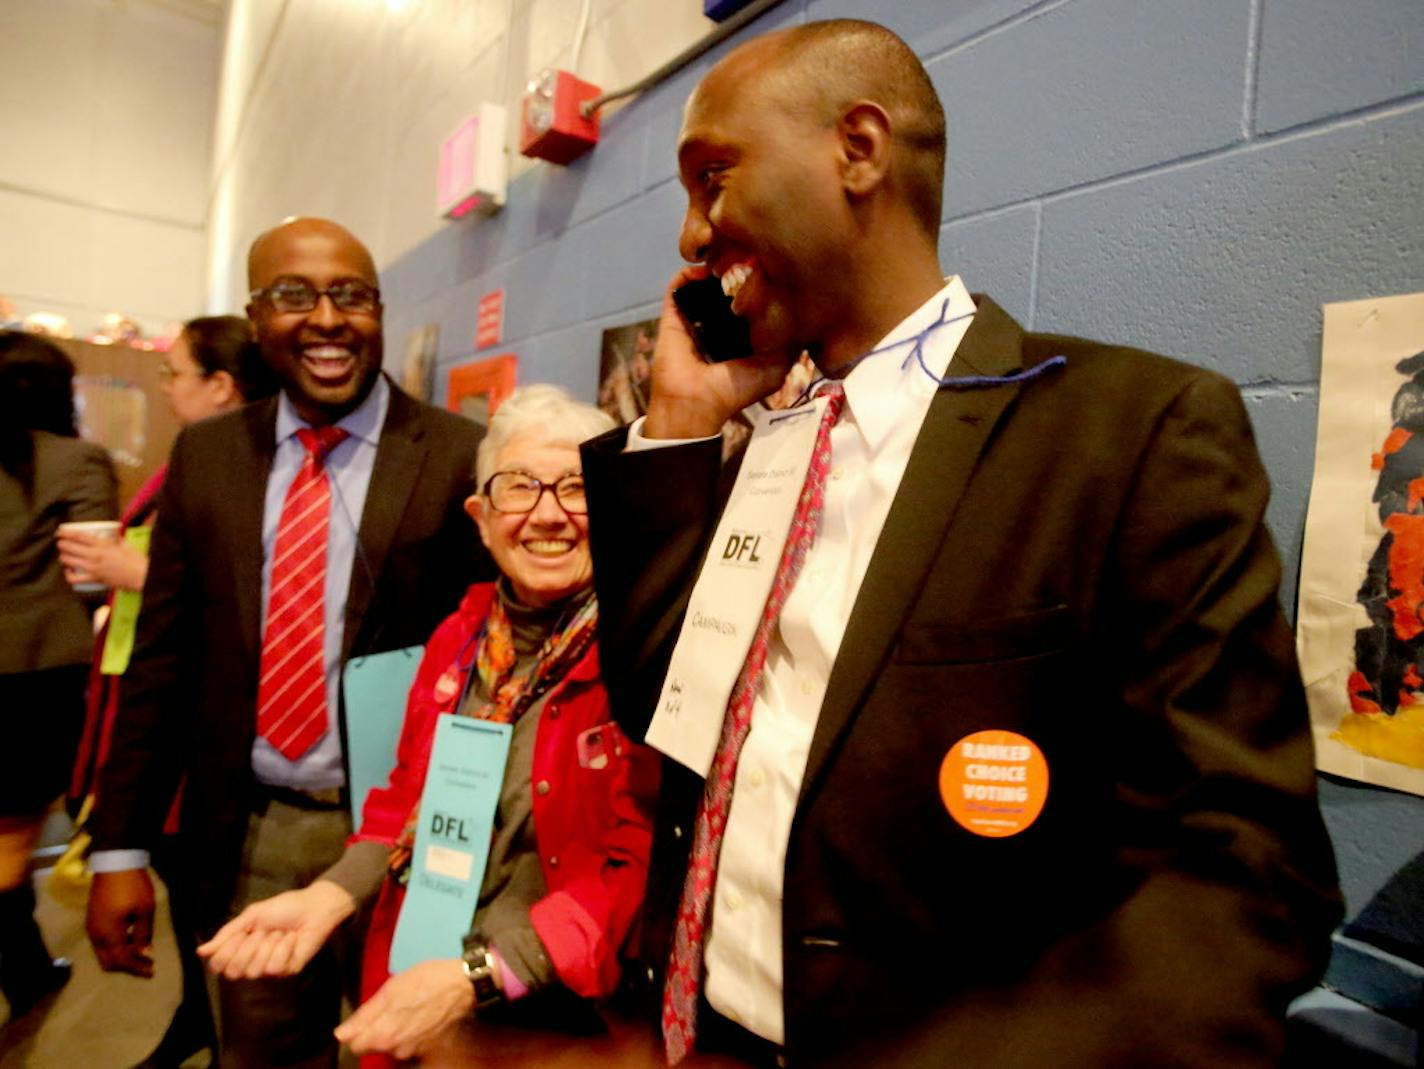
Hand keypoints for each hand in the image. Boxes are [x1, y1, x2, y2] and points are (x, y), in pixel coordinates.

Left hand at [56, 531, 146, 591]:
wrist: (141, 576)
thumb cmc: (135, 559)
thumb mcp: (125, 545)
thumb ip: (116, 539)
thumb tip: (112, 535)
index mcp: (102, 544)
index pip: (78, 536)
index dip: (66, 533)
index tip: (60, 531)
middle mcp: (94, 555)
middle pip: (69, 547)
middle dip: (62, 544)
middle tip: (60, 542)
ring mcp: (93, 568)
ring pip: (68, 560)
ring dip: (63, 556)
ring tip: (64, 554)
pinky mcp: (94, 579)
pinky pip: (74, 578)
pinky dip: (68, 575)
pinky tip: (68, 571)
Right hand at [87, 869, 156, 976]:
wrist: (114, 863)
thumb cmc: (133, 886)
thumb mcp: (145, 910)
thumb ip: (143, 934)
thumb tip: (144, 954)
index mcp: (109, 934)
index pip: (121, 961)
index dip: (136, 969)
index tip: (152, 972)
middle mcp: (96, 936)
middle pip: (108, 963)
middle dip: (127, 967)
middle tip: (146, 965)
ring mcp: (92, 928)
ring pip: (103, 954)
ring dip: (121, 958)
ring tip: (141, 954)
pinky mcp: (92, 921)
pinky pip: (101, 944)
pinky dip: (115, 948)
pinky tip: (131, 941)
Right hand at [197, 879, 354, 979]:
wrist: (313, 907)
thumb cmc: (283, 908)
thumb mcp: (252, 916)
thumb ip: (227, 934)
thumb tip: (200, 952)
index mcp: (241, 949)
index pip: (219, 965)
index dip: (226, 951)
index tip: (242, 933)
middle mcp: (253, 962)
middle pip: (234, 972)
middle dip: (247, 948)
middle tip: (262, 932)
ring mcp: (270, 969)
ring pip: (255, 971)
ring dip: (267, 946)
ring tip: (279, 933)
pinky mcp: (288, 970)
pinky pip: (275, 967)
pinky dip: (283, 948)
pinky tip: (291, 938)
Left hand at [334, 959, 474, 1059]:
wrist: (464, 984)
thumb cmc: (426, 981)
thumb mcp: (390, 990)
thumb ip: (364, 1016)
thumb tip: (341, 1034)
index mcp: (383, 1036)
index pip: (354, 1044)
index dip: (357, 1028)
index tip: (366, 1013)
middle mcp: (396, 1050)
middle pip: (373, 1044)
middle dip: (376, 1028)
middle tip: (389, 1005)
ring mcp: (414, 1050)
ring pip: (392, 1043)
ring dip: (394, 1028)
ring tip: (406, 1006)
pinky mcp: (429, 1045)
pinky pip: (409, 1041)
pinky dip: (410, 1030)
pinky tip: (418, 1013)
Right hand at [643, 266, 798, 438]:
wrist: (695, 403)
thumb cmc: (733, 391)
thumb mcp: (774, 370)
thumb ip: (790, 346)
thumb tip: (803, 317)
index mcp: (741, 336)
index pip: (753, 303)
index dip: (763, 286)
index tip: (773, 271)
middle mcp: (718, 324)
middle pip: (728, 289)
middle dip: (739, 273)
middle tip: (750, 259)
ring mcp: (695, 318)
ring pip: (704, 284)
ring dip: (714, 269)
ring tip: (727, 259)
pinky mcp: (673, 315)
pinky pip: (678, 287)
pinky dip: (688, 274)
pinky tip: (704, 271)